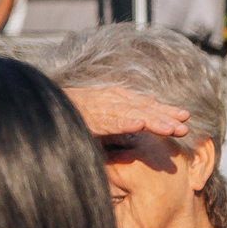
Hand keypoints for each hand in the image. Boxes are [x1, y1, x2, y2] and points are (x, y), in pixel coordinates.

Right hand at [62, 84, 189, 141]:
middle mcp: (109, 99)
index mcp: (114, 98)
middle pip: (143, 108)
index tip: (184, 118)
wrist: (42, 107)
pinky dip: (122, 122)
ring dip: (152, 121)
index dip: (164, 110)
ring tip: (170, 129)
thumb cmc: (71, 112)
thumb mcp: (100, 114)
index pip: (145, 104)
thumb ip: (121, 116)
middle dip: (165, 117)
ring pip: (131, 114)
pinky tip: (138, 125)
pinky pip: (107, 121)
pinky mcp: (87, 118)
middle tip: (184, 128)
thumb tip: (142, 118)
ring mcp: (98, 107)